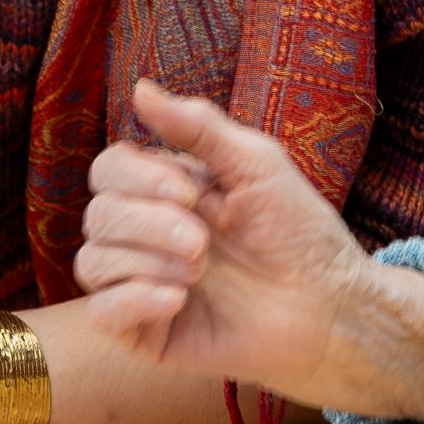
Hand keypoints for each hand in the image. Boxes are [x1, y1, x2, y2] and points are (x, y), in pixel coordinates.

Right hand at [79, 81, 423, 420]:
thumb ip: (198, 125)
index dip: (137, 177)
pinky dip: (134, 299)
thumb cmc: (300, 234)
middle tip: (204, 241)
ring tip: (201, 272)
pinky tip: (178, 300)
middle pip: (98, 215)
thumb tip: (139, 88)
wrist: (330, 309)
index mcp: (165, 194)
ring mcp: (142, 286)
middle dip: (150, 223)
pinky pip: (102, 312)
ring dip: (146, 261)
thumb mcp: (255, 164)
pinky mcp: (147, 334)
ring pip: (92, 261)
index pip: (108, 171)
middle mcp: (145, 238)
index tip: (190, 192)